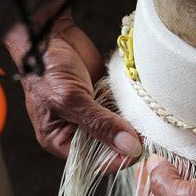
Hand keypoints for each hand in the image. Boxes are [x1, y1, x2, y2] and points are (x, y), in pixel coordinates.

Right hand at [5, 10, 140, 164]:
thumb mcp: (71, 99)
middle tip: (147, 133)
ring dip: (132, 124)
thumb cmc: (47, 68)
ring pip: (119, 129)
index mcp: (60, 139)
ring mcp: (93, 115)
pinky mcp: (105, 99)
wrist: (51, 34)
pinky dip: (133, 108)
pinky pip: (123, 111)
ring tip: (146, 117)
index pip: (93, 161)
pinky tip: (142, 104)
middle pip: (109, 147)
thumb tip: (129, 147)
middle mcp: (77, 131)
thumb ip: (100, 124)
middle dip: (127, 141)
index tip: (139, 150)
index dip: (117, 159)